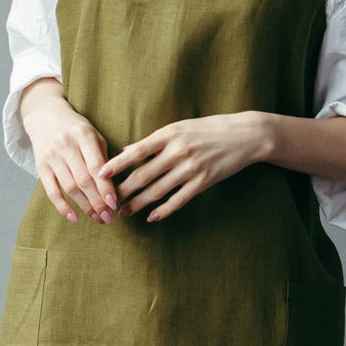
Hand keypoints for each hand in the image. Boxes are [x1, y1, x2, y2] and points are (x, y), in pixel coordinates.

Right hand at [20, 81, 119, 225]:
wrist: (44, 114)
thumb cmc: (76, 128)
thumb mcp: (93, 135)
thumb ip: (104, 157)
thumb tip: (115, 188)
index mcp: (83, 134)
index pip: (96, 166)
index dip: (105, 187)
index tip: (114, 204)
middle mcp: (66, 145)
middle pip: (83, 180)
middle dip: (97, 202)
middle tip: (109, 218)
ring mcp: (51, 156)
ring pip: (69, 187)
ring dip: (85, 207)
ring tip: (98, 219)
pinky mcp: (40, 165)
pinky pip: (51, 191)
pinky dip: (62, 207)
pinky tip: (74, 218)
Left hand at [100, 112, 267, 223]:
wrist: (245, 135)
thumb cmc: (209, 129)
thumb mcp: (180, 128)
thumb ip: (154, 141)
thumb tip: (126, 151)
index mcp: (169, 134)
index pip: (136, 152)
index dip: (117, 165)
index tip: (100, 175)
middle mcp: (178, 151)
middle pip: (143, 175)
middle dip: (123, 190)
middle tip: (107, 201)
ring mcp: (191, 168)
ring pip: (157, 190)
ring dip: (138, 204)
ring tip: (124, 212)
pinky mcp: (204, 181)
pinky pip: (178, 199)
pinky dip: (163, 210)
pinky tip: (152, 217)